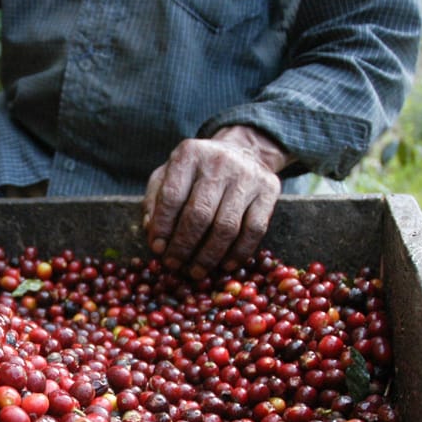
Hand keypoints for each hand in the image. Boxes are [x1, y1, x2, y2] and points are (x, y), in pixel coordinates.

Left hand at [143, 126, 294, 278]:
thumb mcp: (168, 175)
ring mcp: (247, 175)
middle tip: (175, 265)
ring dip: (209, 255)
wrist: (241, 150)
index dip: (163, 227)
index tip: (157, 249)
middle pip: (200, 214)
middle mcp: (219, 161)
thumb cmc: (196, 171)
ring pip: (227, 226)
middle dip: (184, 246)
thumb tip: (152, 234)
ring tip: (196, 271)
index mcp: (189, 154)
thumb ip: (155, 202)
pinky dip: (239, 252)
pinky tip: (225, 266)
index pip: (172, 196)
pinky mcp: (269, 190)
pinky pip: (255, 230)